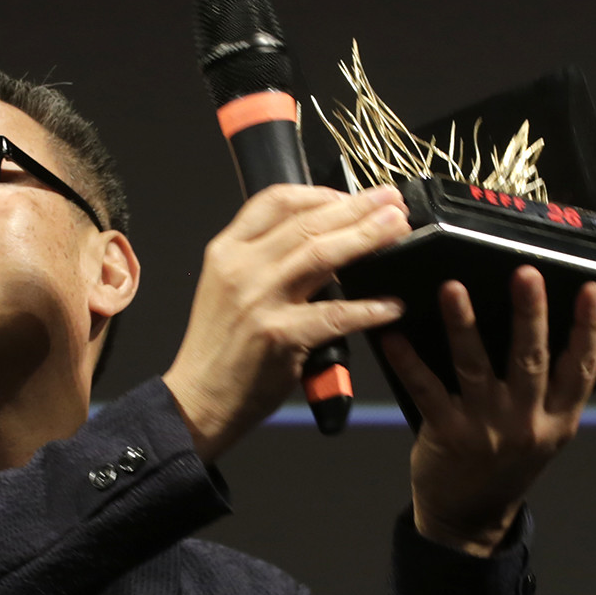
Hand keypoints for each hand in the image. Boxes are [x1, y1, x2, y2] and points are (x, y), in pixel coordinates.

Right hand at [163, 184, 408, 461]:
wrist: (197, 400)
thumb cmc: (218, 350)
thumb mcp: (227, 289)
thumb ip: (264, 261)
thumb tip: (322, 241)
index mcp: (227, 251)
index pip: (276, 201)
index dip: (321, 194)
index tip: (351, 197)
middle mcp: (241, 268)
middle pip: (308, 223)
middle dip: (357, 208)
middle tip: (393, 203)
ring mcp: (259, 301)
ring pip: (322, 255)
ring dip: (366, 238)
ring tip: (398, 230)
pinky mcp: (279, 336)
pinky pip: (335, 314)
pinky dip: (368, 309)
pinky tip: (392, 305)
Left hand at [380, 266, 595, 556]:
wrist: (469, 518)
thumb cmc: (505, 464)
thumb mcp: (544, 432)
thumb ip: (548, 389)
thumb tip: (537, 322)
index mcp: (558, 419)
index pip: (582, 368)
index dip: (590, 329)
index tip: (592, 291)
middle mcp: (526, 423)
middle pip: (531, 360)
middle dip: (529, 314)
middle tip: (526, 273)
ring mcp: (485, 428)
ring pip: (475, 367)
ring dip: (463, 325)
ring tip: (453, 288)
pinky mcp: (446, 433)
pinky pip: (425, 389)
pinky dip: (408, 361)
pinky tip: (394, 336)